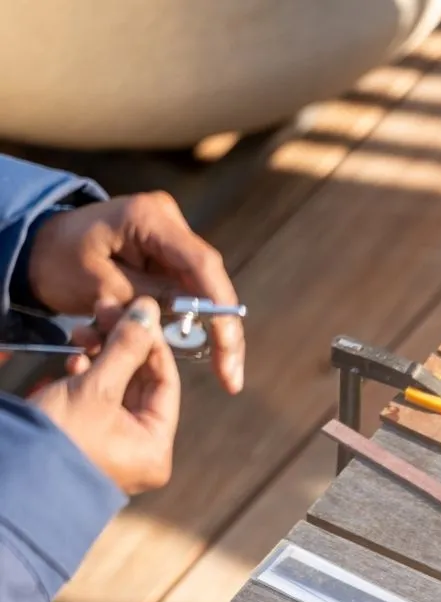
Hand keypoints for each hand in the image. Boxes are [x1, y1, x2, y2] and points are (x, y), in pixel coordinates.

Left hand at [26, 191, 243, 394]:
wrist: (40, 249)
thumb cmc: (59, 262)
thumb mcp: (99, 286)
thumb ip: (146, 301)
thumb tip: (193, 320)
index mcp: (148, 218)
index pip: (200, 264)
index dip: (220, 309)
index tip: (228, 350)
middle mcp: (169, 223)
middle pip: (211, 281)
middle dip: (225, 331)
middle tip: (232, 377)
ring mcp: (172, 240)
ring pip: (208, 292)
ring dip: (214, 333)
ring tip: (225, 371)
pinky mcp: (170, 258)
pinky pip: (193, 295)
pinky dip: (198, 326)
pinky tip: (213, 355)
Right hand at [30, 298, 181, 495]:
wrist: (12, 473)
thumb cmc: (61, 437)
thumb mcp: (96, 388)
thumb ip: (125, 348)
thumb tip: (149, 311)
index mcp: (155, 448)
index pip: (166, 384)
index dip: (153, 345)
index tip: (139, 315)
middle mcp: (140, 451)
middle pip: (141, 385)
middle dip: (121, 348)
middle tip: (103, 315)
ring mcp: (114, 447)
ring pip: (116, 389)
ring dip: (101, 358)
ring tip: (81, 337)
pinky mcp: (88, 439)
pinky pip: (96, 402)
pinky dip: (86, 378)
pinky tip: (73, 362)